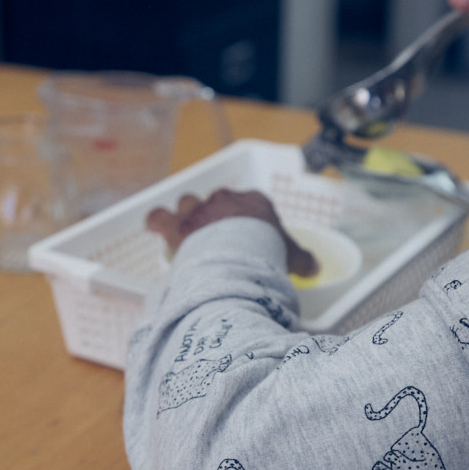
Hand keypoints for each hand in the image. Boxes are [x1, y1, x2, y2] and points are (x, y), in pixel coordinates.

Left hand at [146, 188, 319, 277]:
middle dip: (216, 215)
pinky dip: (156, 220)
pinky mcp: (177, 225)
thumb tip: (315, 268)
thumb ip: (302, 260)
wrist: (239, 259)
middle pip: (217, 201)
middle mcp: (225, 200)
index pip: (251, 204)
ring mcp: (199, 211)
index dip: (248, 219)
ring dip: (186, 215)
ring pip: (188, 203)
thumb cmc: (268, 254)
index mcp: (255, 202)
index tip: (248, 234)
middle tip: (218, 237)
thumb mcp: (292, 258)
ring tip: (184, 230)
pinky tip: (153, 225)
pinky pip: (160, 216)